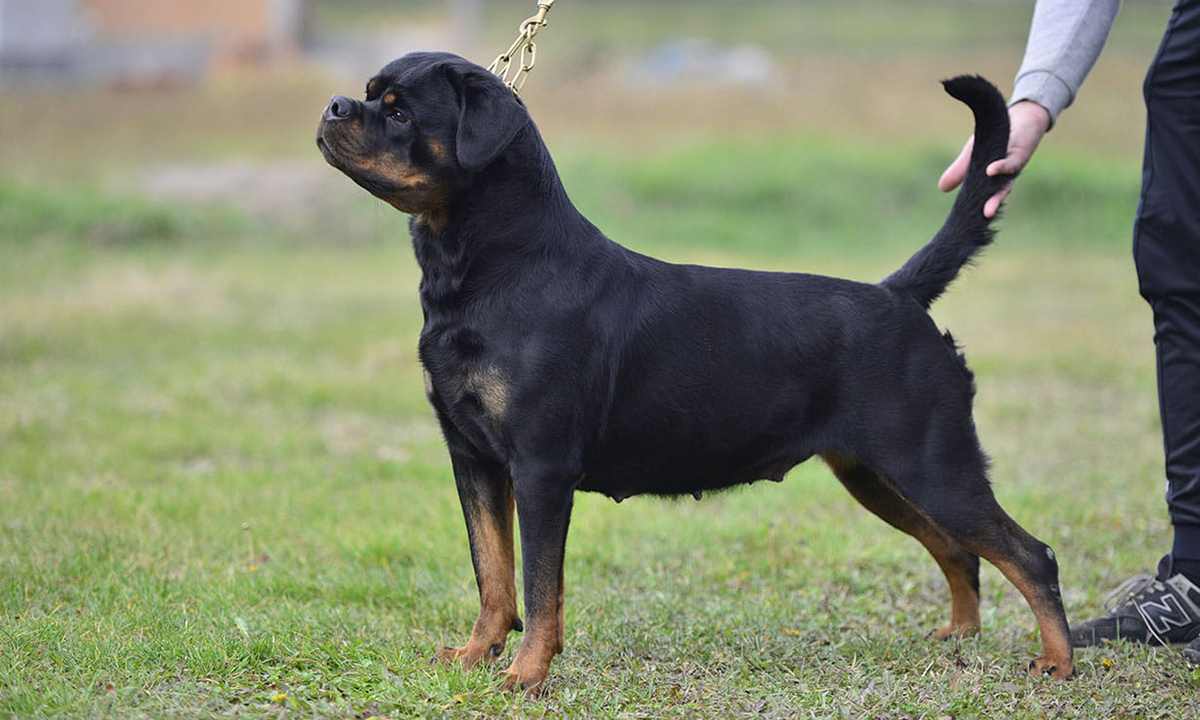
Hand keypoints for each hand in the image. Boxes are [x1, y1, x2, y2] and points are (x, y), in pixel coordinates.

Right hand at [937, 100, 1052, 217]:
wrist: (1019, 119)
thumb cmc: (995, 140)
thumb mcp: (972, 156)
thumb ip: (959, 171)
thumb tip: (942, 188)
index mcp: (991, 183)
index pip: (982, 200)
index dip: (975, 212)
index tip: (965, 225)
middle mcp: (1003, 180)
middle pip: (994, 200)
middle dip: (986, 213)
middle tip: (976, 227)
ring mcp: (1012, 169)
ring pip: (1003, 187)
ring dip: (995, 199)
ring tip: (985, 212)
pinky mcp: (1019, 155)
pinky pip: (1009, 164)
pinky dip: (999, 167)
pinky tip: (989, 171)